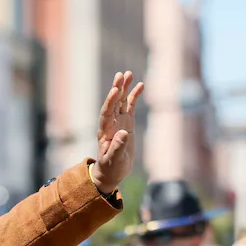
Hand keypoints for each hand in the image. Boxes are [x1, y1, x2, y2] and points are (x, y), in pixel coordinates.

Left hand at [90, 71, 144, 195]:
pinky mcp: (128, 123)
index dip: (110, 101)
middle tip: (121, 74)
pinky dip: (135, 96)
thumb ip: (117, 147)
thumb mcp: (113, 160)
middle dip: (116, 88)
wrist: (112, 171)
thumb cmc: (110, 168)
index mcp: (105, 132)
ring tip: (129, 73)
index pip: (106, 113)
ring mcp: (119, 122)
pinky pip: (131, 106)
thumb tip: (123, 133)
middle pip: (113, 103)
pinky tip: (140, 85)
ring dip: (125, 88)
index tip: (114, 90)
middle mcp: (111, 124)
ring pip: (121, 101)